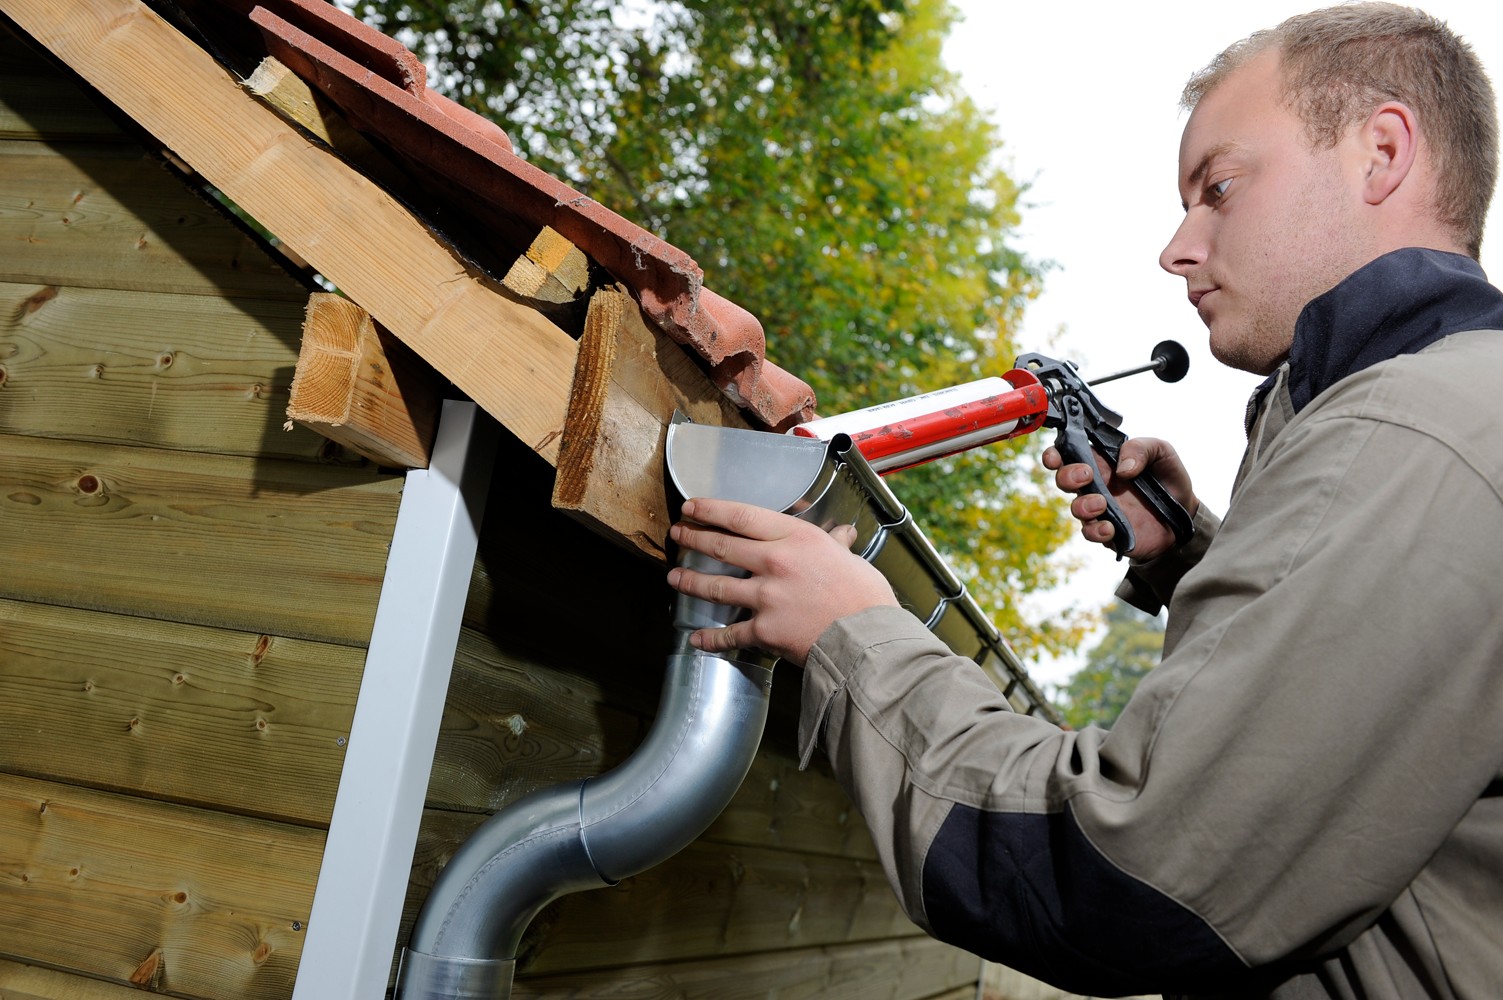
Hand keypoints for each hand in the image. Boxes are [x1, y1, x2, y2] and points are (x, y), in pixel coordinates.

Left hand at [666, 497, 898, 666]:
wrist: (867, 639)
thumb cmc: (865, 597)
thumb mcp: (851, 559)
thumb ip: (837, 546)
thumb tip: (843, 534)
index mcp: (796, 538)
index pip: (742, 516)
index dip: (711, 510)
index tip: (692, 508)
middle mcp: (775, 562)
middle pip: (722, 547)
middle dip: (694, 539)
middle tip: (677, 535)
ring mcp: (766, 597)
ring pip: (717, 586)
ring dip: (691, 581)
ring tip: (674, 578)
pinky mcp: (764, 630)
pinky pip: (730, 634)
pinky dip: (711, 639)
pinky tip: (696, 640)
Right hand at [1042, 436, 1197, 560]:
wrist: (1185, 515)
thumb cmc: (1169, 479)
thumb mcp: (1162, 452)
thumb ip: (1141, 448)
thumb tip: (1122, 468)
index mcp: (1103, 462)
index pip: (1069, 454)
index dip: (1055, 454)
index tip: (1056, 457)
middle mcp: (1096, 485)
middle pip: (1064, 479)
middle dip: (1067, 476)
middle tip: (1087, 475)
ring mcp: (1100, 510)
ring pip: (1075, 508)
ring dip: (1083, 505)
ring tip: (1103, 503)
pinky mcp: (1109, 532)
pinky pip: (1091, 533)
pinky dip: (1096, 530)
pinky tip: (1110, 527)